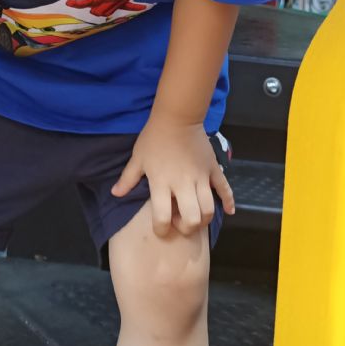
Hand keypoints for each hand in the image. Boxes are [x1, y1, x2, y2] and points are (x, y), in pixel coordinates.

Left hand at [110, 115, 234, 237]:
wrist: (177, 116)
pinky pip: (225, 189)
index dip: (161, 229)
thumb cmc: (154, 137)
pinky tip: (229, 211)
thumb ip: (128, 178)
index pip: (163, 217)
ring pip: (209, 209)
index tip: (161, 229)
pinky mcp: (213, 169)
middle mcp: (183, 184)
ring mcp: (201, 177)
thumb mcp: (138, 158)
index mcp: (162, 183)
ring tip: (195, 216)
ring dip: (203, 219)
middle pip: (191, 218)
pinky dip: (229, 201)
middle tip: (180, 222)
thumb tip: (115, 194)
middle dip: (186, 228)